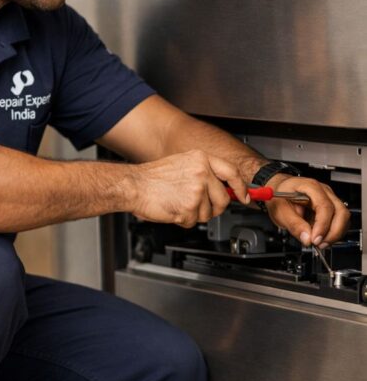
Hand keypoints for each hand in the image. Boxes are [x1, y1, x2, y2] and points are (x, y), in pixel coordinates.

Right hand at [129, 150, 249, 226]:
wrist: (134, 185)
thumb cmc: (153, 177)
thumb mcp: (183, 163)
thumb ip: (205, 172)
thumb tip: (225, 187)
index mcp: (201, 159)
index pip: (232, 173)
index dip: (241, 188)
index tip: (245, 197)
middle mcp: (202, 173)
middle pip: (223, 199)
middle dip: (214, 208)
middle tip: (200, 207)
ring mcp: (196, 191)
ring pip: (208, 213)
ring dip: (195, 214)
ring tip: (178, 203)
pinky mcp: (189, 208)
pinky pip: (194, 221)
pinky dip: (183, 220)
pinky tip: (173, 209)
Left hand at [265, 175, 349, 246]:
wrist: (279, 191)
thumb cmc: (279, 196)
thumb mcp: (280, 210)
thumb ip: (294, 224)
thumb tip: (307, 238)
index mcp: (310, 187)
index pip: (325, 206)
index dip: (322, 225)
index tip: (315, 239)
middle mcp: (324, 192)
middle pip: (340, 212)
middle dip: (333, 232)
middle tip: (319, 244)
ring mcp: (329, 199)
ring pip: (343, 218)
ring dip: (334, 234)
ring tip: (319, 243)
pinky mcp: (331, 208)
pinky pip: (339, 222)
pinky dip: (333, 232)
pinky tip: (321, 237)